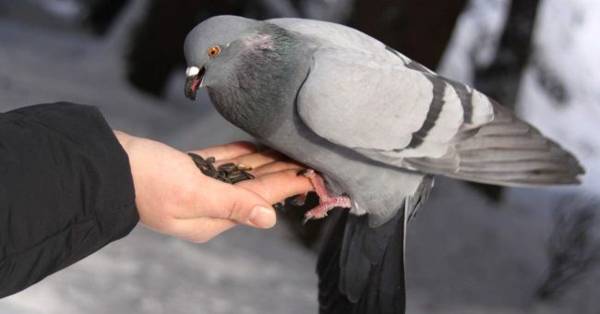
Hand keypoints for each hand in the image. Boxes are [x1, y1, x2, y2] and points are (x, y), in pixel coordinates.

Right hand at [114, 131, 311, 242]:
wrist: (107, 164)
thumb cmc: (146, 180)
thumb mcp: (192, 194)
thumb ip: (232, 204)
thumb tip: (268, 218)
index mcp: (211, 219)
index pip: (258, 200)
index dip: (286, 186)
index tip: (311, 175)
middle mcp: (209, 206)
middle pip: (254, 187)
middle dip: (281, 174)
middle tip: (309, 160)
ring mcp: (199, 188)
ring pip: (241, 174)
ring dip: (266, 162)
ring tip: (290, 151)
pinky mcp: (190, 170)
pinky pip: (224, 163)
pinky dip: (242, 154)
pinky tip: (259, 146)